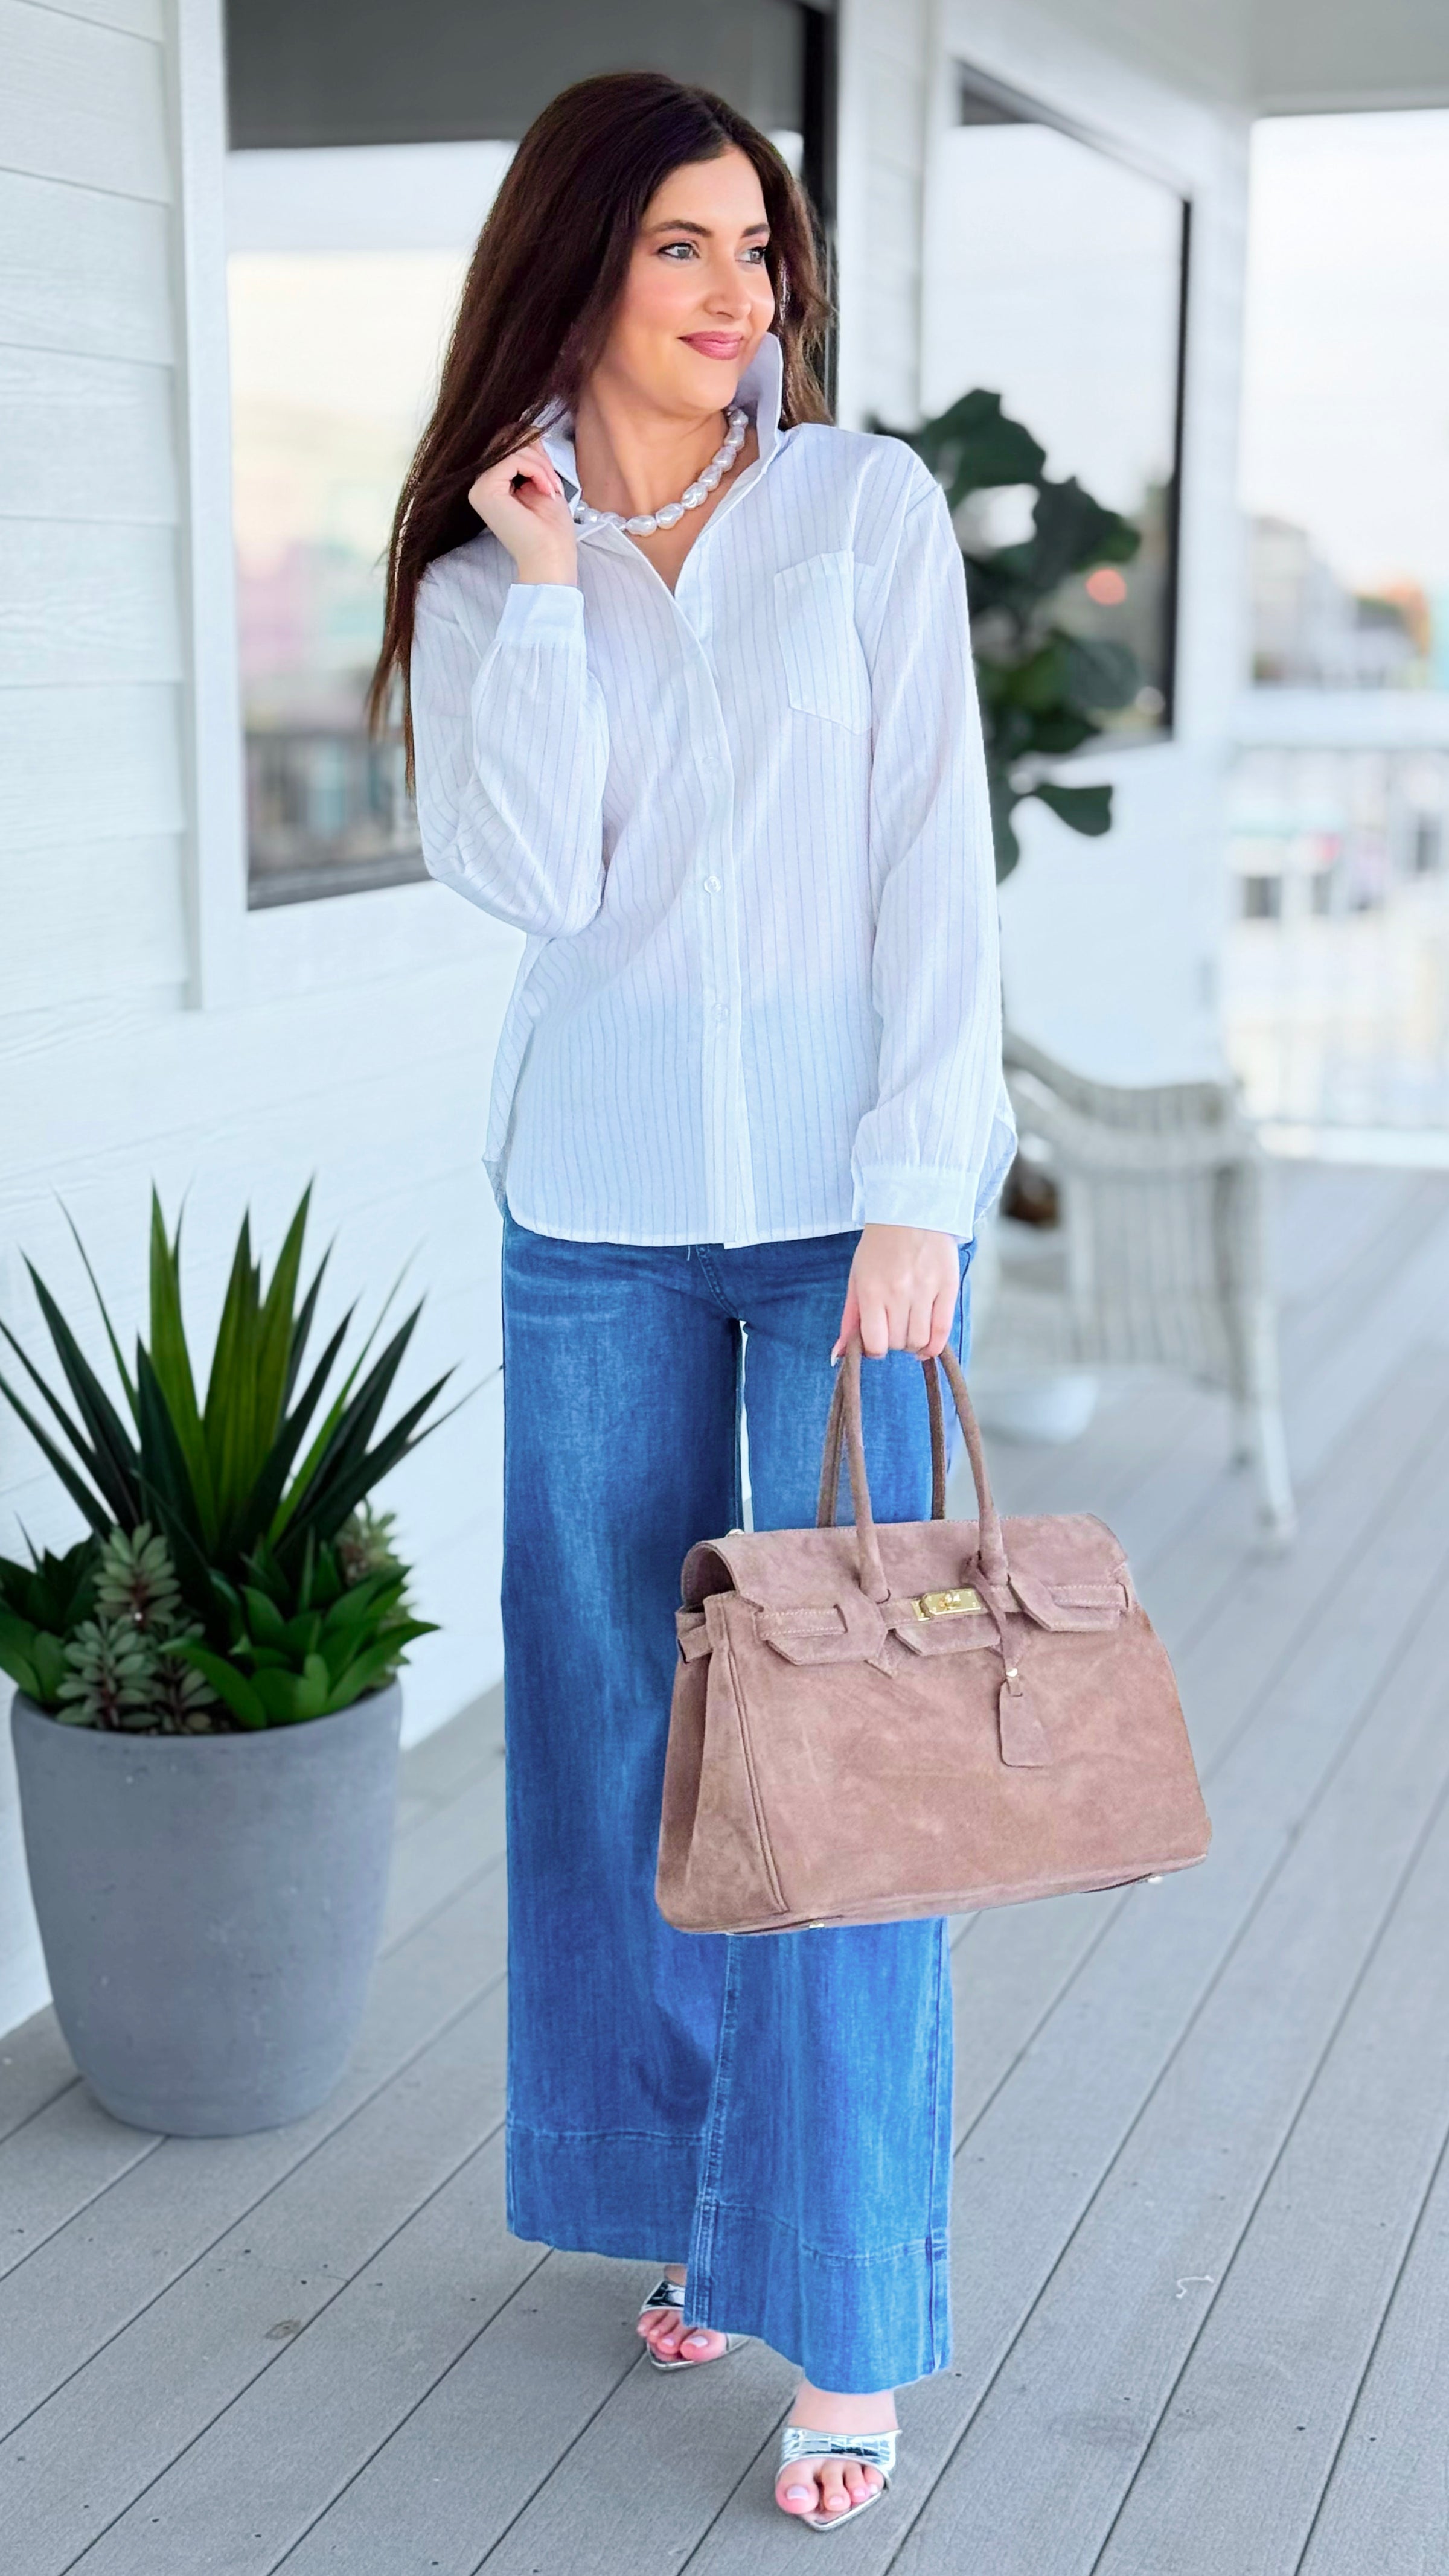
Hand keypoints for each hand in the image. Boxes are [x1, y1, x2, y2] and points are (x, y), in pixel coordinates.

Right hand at [468, 439, 577, 585]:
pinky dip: (536, 469)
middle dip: (537, 453)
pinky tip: (546, 490)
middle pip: (506, 440)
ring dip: (541, 464)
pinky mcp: (485, 490)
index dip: (533, 448)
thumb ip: (532, 455)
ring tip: (552, 488)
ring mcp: (479, 487)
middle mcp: (480, 484)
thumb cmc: (550, 530)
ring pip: (511, 447)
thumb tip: (528, 428)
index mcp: (492, 484)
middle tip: (553, 480)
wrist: (551, 560)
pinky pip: (513, 459)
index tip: (551, 475)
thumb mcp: (542, 480)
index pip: (507, 444)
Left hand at [832, 1225, 960, 1362]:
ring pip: (920, 1340)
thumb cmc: (880, 1246)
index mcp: (872, 1291)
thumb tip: (840, 1354)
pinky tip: (928, 1344)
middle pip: (899, 1344)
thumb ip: (850, 1317)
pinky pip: (943, 1330)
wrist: (911, 1212)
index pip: (876, 1344)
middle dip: (894, 1343)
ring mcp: (925, 1291)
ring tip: (911, 1330)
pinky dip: (935, 1344)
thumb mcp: (857, 1277)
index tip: (877, 1342)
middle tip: (894, 1329)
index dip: (875, 1349)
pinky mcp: (948, 1287)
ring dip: (914, 1344)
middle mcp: (898, 1293)